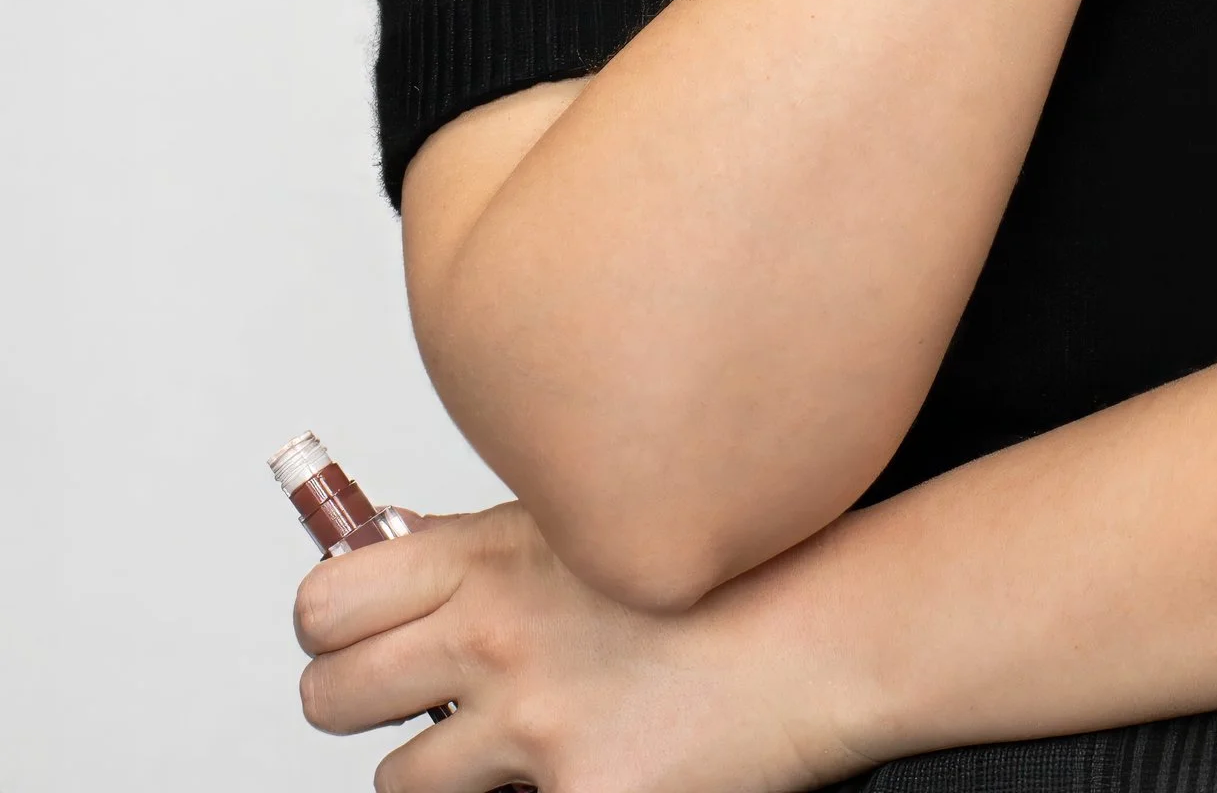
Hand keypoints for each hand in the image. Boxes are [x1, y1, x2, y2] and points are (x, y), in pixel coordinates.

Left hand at [295, 504, 881, 792]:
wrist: (816, 635)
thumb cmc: (716, 570)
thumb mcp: (584, 524)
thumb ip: (485, 553)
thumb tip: (384, 569)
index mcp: (492, 554)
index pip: (326, 603)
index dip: (332, 628)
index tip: (357, 635)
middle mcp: (497, 636)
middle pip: (330, 696)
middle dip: (359, 702)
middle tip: (416, 699)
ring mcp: (532, 726)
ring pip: (400, 782)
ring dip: (446, 770)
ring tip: (516, 738)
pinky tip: (588, 763)